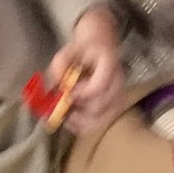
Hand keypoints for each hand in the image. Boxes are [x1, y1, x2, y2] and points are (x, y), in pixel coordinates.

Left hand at [49, 7, 124, 135]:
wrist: (100, 45)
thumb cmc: (84, 49)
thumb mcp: (68, 51)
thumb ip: (59, 67)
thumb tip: (55, 87)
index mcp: (109, 65)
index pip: (99, 87)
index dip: (81, 94)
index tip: (67, 93)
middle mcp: (118, 83)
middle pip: (101, 107)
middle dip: (79, 111)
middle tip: (63, 108)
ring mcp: (118, 96)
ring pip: (103, 119)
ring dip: (81, 122)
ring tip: (67, 117)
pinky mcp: (114, 107)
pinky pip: (101, 123)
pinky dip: (85, 126)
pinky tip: (73, 122)